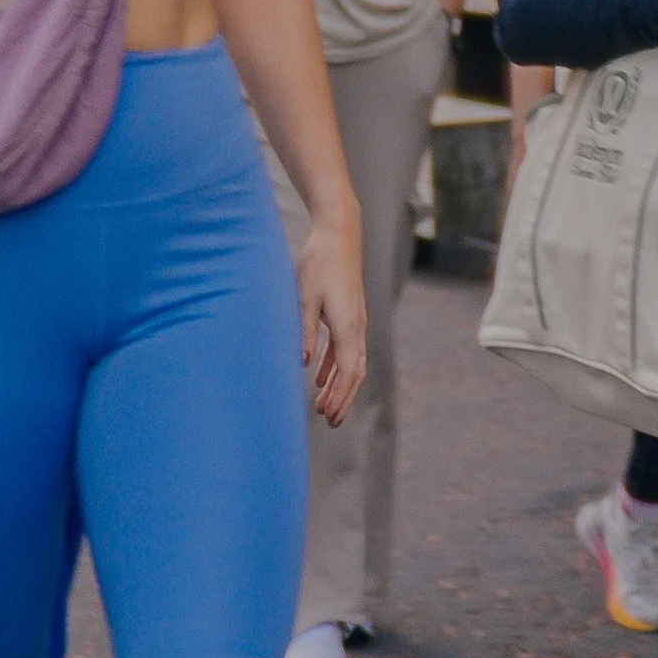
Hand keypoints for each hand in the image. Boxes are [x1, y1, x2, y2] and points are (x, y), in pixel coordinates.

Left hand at [296, 215, 366, 429]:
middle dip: (343, 399)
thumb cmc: (319, 263)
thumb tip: (301, 363)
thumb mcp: (304, 297)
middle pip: (355, 372)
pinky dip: (334, 366)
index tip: (327, 415)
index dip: (339, 395)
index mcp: (348, 325)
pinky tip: (319, 377)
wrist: (338, 235)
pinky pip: (345, 348)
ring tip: (324, 408)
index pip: (348, 370)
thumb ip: (303, 330)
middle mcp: (356, 326)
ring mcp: (355, 321)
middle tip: (329, 422)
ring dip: (339, 386)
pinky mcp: (348, 314)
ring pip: (352, 362)